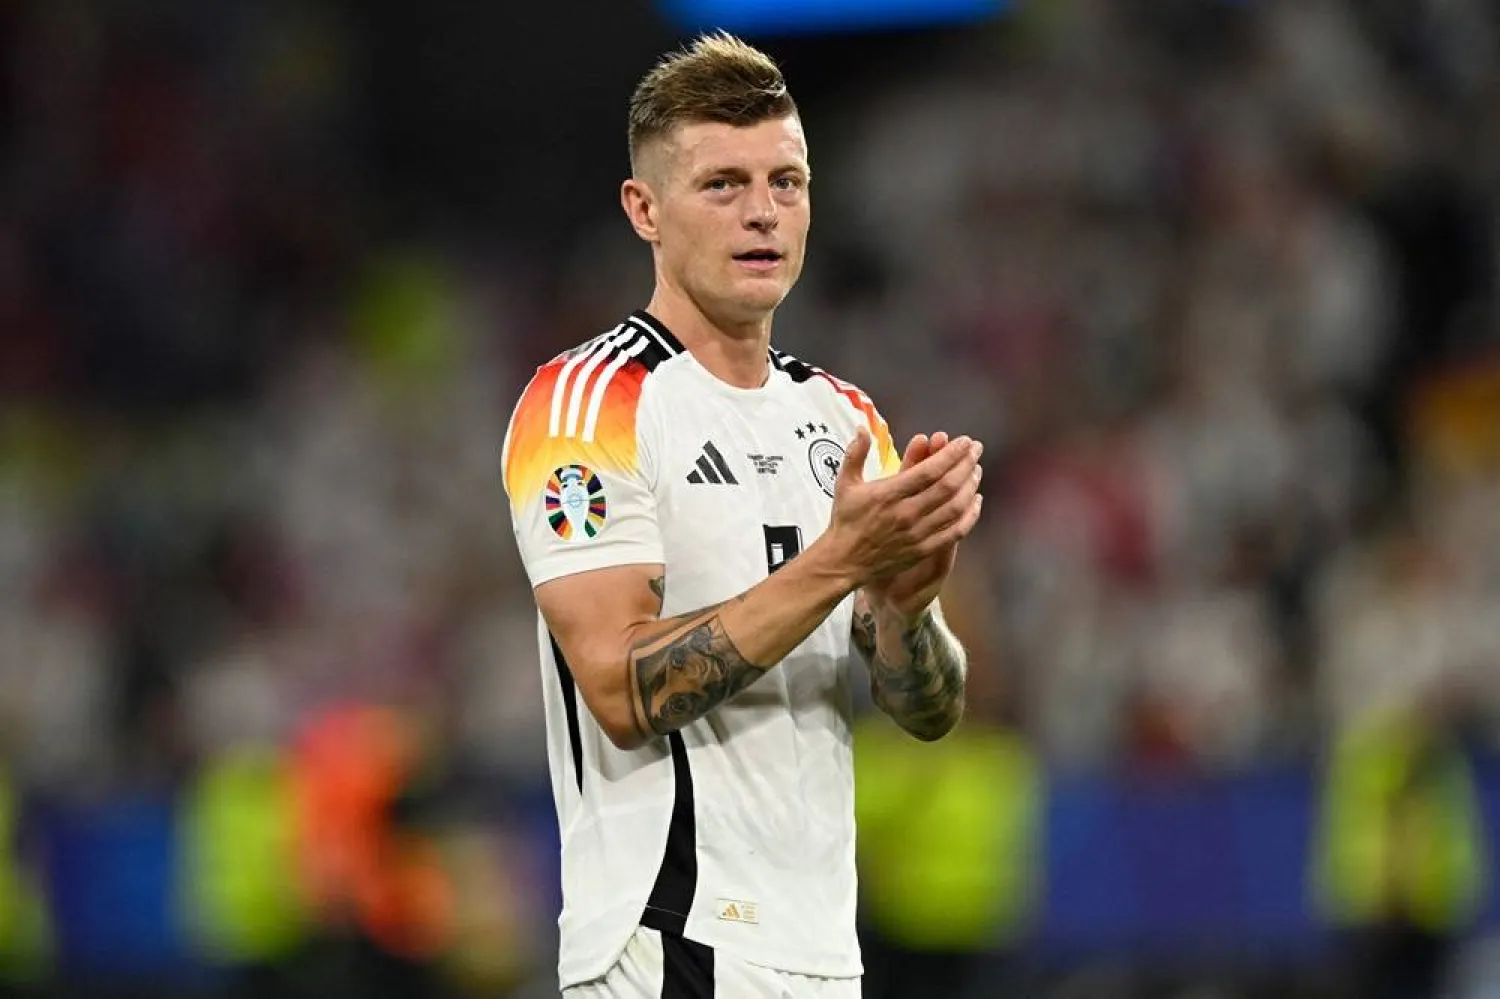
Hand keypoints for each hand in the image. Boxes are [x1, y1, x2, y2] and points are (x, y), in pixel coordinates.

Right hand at [821, 427, 982, 596]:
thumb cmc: (846, 520)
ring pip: (954, 507)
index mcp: (888, 494)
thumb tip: (862, 428)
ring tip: (976, 471)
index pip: (928, 470)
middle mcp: (905, 513)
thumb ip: (855, 453)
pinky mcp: (923, 549)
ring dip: (970, 486)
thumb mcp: (845, 483)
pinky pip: (954, 532)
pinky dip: (970, 516)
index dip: (951, 454)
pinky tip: (976, 502)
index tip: (964, 442)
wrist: (843, 562)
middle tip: (976, 449)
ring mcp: (916, 533)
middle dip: (966, 464)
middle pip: (947, 486)